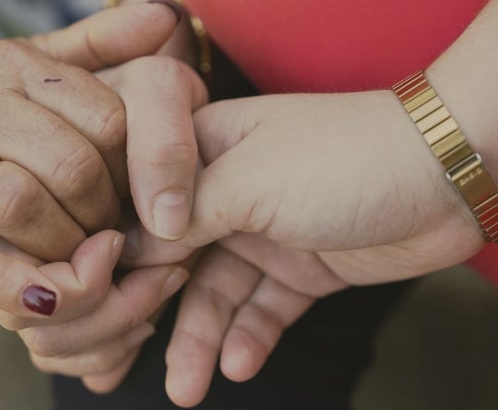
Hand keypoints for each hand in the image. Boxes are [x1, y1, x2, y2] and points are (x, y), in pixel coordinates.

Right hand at [0, 51, 206, 376]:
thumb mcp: (35, 66)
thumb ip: (100, 43)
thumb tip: (165, 13)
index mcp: (18, 65)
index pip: (109, 120)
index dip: (136, 173)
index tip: (133, 199)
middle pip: (73, 166)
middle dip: (103, 217)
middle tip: (107, 238)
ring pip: (23, 205)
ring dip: (63, 249)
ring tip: (73, 259)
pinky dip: (5, 282)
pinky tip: (40, 299)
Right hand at [116, 90, 486, 405]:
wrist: (446, 171)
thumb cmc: (343, 155)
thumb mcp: (247, 181)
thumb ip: (183, 218)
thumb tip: (123, 247)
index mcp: (202, 153)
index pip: (141, 206)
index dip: (116, 253)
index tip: (93, 296)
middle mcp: (225, 194)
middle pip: (172, 260)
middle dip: (153, 311)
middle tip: (124, 359)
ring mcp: (263, 233)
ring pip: (216, 296)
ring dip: (200, 341)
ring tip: (185, 386)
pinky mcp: (300, 268)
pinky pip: (262, 311)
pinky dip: (249, 338)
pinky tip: (239, 364)